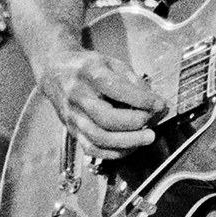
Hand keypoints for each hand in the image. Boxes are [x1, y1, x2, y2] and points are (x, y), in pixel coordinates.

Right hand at [36, 50, 165, 159]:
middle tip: (152, 122)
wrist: (56, 72)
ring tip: (147, 138)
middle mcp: (78, 96)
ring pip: (99, 138)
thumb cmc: (87, 67)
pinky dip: (114, 152)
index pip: (116, 89)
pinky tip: (130, 146)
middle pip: (105, 118)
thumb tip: (158, 104)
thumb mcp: (112, 63)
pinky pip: (92, 149)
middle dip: (134, 123)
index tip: (159, 104)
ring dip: (127, 142)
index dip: (141, 99)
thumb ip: (135, 83)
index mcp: (88, 72)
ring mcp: (73, 116)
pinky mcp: (73, 131)